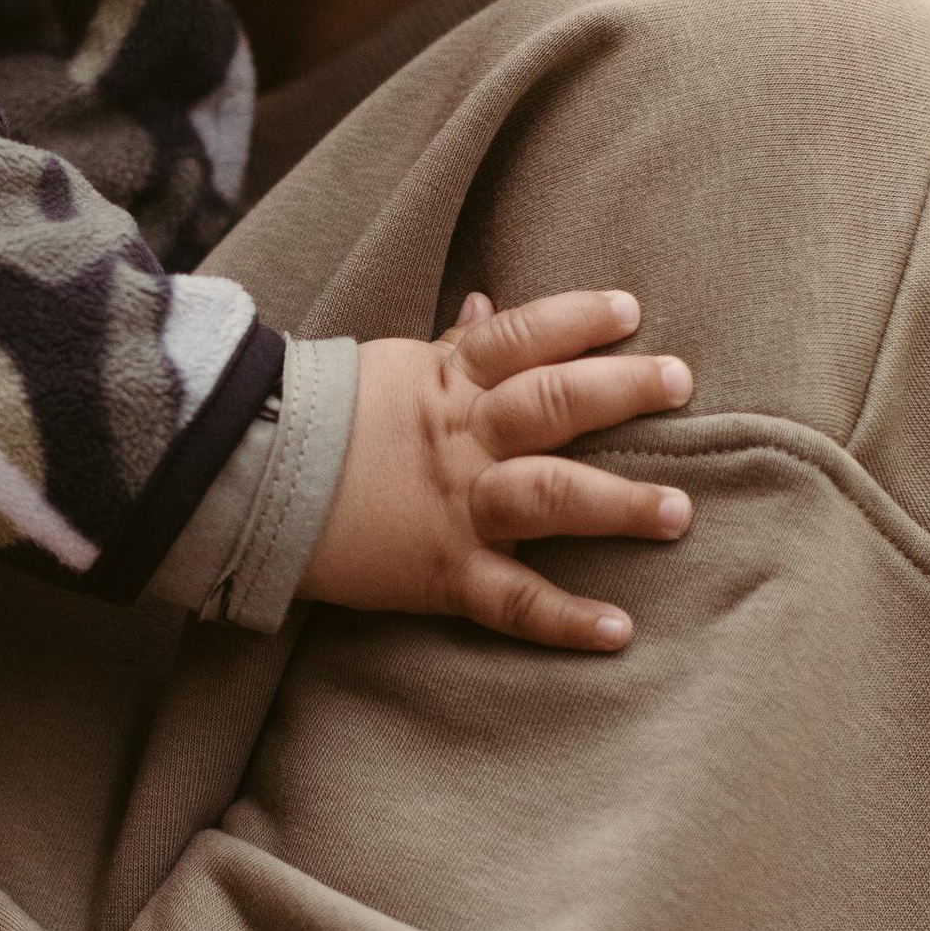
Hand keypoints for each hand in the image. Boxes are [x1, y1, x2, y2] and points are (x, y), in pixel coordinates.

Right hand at [302, 289, 693, 651]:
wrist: (249, 488)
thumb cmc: (323, 423)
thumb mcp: (391, 369)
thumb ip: (454, 345)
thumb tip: (488, 302)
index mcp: (449, 383)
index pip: (523, 337)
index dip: (578, 319)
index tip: (631, 310)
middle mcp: (464, 440)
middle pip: (553, 405)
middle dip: (621, 391)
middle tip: (679, 383)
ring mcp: (458, 507)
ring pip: (548, 498)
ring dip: (618, 506)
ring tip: (679, 512)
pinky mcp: (445, 573)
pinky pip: (514, 600)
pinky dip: (566, 618)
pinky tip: (620, 628)